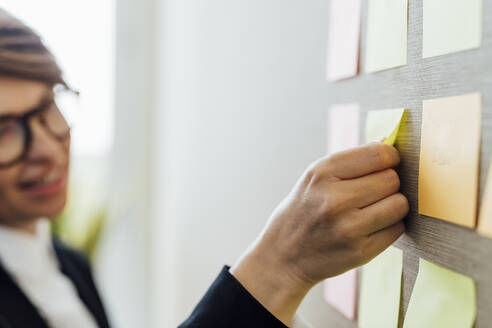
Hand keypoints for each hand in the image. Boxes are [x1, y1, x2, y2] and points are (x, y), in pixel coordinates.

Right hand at [231, 142, 408, 324]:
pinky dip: (390, 226)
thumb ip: (353, 160)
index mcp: (322, 173)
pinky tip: (370, 227)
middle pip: (392, 179)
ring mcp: (348, 228)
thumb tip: (391, 143)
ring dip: (393, 205)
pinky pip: (397, 228)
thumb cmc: (305, 209)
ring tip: (373, 208)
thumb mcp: (316, 177)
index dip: (390, 157)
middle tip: (371, 192)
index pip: (380, 154)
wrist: (284, 255)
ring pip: (400, 204)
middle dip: (388, 183)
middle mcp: (334, 200)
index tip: (384, 165)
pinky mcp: (360, 251)